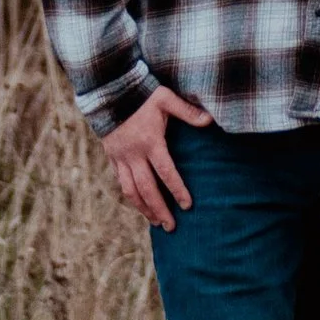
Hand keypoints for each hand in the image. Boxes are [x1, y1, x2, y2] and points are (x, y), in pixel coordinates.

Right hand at [101, 85, 210, 229]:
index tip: (187, 205)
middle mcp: (134, 154)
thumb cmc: (142, 95)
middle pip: (147, 189)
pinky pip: (121, 182)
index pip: (166, 172)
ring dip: (143, 208)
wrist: (109, 92)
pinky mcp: (112, 158)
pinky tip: (139, 205)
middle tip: (171, 226)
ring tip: (155, 222)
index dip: (177, 190)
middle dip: (159, 209)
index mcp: (150, 142)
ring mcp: (121, 158)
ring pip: (131, 190)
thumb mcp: (166, 98)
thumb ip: (187, 111)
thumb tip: (210, 120)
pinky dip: (130, 196)